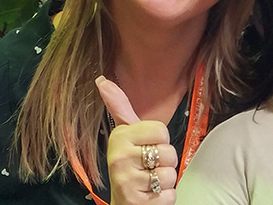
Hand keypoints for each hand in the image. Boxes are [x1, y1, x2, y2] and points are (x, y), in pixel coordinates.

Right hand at [96, 76, 177, 204]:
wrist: (123, 204)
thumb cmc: (128, 168)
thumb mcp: (124, 137)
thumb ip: (119, 108)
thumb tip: (102, 80)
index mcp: (119, 138)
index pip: (161, 130)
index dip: (159, 141)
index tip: (145, 147)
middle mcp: (119, 159)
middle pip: (168, 152)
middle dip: (164, 162)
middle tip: (148, 168)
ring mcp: (127, 183)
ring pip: (170, 174)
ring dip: (165, 181)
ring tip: (149, 182)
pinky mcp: (139, 203)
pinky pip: (169, 195)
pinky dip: (165, 198)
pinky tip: (151, 196)